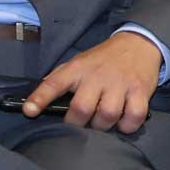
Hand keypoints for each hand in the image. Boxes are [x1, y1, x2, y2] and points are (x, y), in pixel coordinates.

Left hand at [25, 31, 162, 133]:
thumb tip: (35, 101)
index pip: (54, 83)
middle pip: (81, 109)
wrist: (139, 43)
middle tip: (81, 123)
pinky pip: (133, 117)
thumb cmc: (103, 59)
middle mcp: (98, 76)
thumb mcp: (79, 62)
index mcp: (78, 69)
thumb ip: (59, 79)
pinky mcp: (140, 91)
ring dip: (102, 126)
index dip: (39, 98)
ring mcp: (121, 84)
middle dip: (77, 124)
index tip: (29, 111)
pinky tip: (123, 122)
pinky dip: (127, 126)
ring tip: (102, 121)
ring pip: (107, 116)